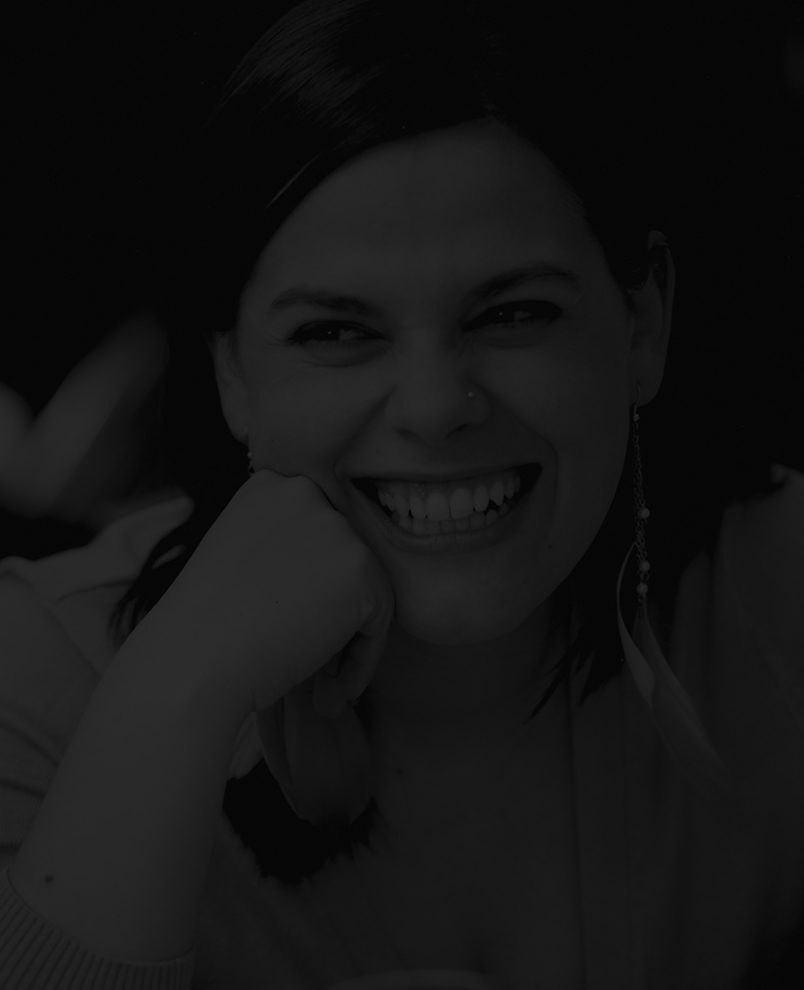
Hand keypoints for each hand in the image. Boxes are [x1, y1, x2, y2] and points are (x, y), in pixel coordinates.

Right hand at [129, 469, 394, 722]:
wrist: (193, 662)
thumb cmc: (206, 630)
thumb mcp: (241, 561)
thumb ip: (286, 552)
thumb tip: (334, 581)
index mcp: (269, 486)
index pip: (316, 537)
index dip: (312, 590)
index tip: (294, 631)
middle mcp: (304, 493)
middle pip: (343, 561)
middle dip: (333, 616)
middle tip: (316, 671)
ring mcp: (335, 525)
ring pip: (367, 591)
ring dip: (350, 642)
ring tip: (322, 689)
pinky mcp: (361, 564)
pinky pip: (381, 619)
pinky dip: (363, 659)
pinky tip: (333, 689)